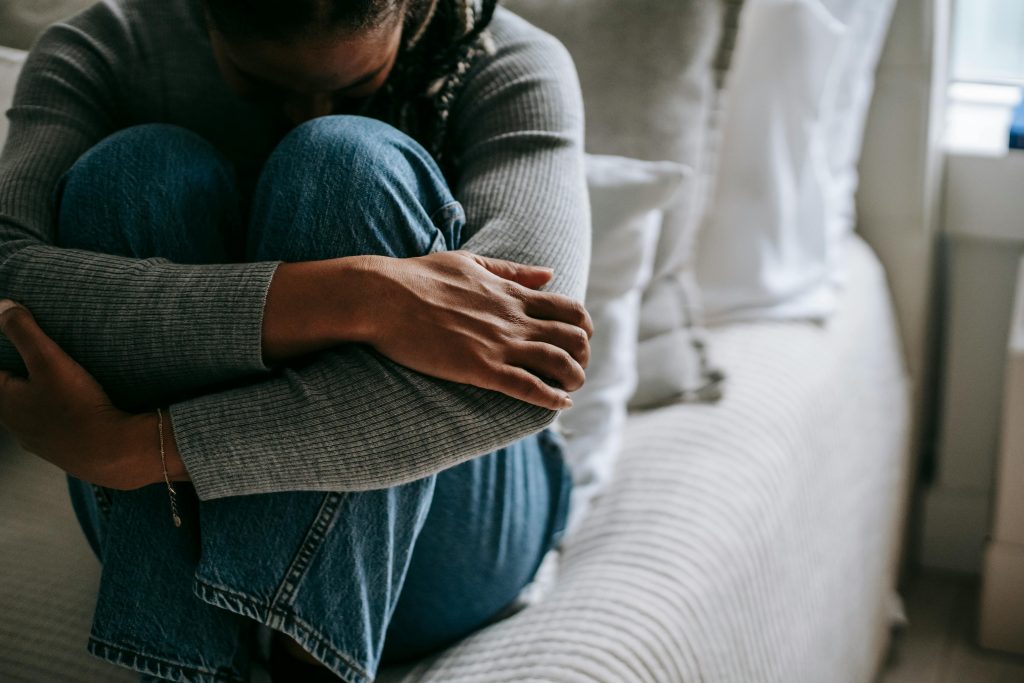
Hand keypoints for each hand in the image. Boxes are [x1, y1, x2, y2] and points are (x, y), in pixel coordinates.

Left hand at [0, 300, 158, 488]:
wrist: (112, 453)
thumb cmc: (77, 407)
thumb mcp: (49, 360)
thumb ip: (23, 331)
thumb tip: (2, 307)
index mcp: (3, 402)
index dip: (5, 355)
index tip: (16, 344)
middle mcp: (15, 425)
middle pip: (10, 394)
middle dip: (22, 376)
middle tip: (43, 359)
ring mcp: (38, 441)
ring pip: (31, 412)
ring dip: (41, 397)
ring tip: (62, 382)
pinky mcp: (62, 451)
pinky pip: (53, 427)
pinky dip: (60, 414)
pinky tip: (78, 408)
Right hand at [361, 251, 592, 409]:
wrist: (383, 297)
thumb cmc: (419, 277)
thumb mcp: (472, 262)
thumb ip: (512, 271)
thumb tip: (549, 274)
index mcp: (513, 294)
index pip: (569, 310)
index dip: (583, 328)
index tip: (579, 340)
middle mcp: (514, 319)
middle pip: (573, 338)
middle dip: (583, 356)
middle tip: (576, 368)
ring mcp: (499, 344)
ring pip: (559, 363)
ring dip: (574, 379)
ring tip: (571, 389)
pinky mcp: (480, 368)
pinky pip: (528, 387)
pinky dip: (550, 398)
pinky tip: (560, 404)